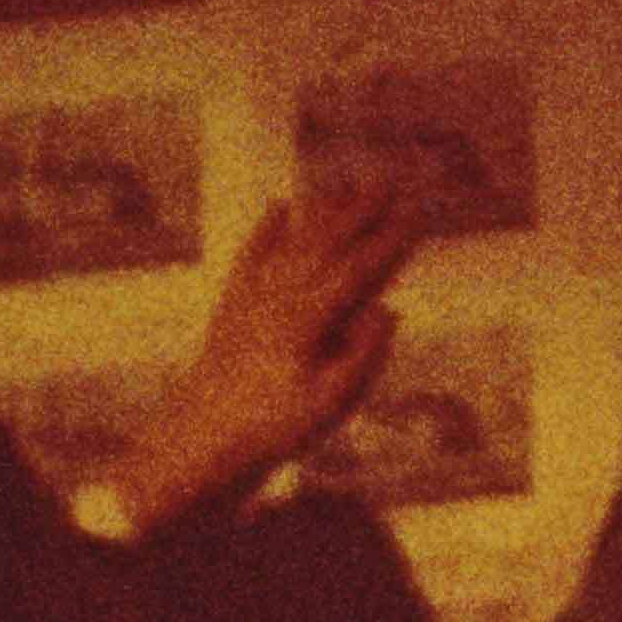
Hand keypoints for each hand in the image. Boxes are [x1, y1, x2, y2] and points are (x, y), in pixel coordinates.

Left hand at [106, 172, 429, 530]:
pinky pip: (252, 254)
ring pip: (293, 240)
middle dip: (360, 211)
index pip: (360, 269)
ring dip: (321, 211)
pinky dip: (268, 229)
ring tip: (346, 186)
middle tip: (388, 183)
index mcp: (311, 318)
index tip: (417, 215)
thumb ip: (364, 354)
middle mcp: (281, 295)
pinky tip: (280, 208)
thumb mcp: (333, 402)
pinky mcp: (233, 304)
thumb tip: (386, 310)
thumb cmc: (275, 429)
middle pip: (327, 242)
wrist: (204, 439)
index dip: (391, 241)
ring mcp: (253, 296)